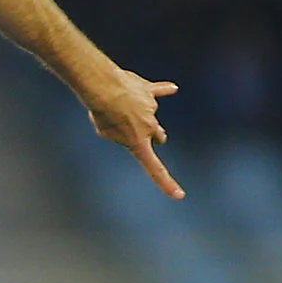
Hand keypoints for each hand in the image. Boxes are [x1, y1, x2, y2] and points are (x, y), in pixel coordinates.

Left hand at [81, 63, 182, 198]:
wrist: (104, 87)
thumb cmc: (102, 112)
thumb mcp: (106, 132)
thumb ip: (121, 135)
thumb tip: (130, 128)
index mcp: (138, 142)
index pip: (154, 169)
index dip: (166, 184)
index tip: (179, 195)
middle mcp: (150, 127)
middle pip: (159, 136)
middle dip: (152, 136)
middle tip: (137, 130)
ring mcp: (151, 108)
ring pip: (151, 113)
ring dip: (140, 111)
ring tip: (120, 104)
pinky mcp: (148, 90)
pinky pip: (159, 90)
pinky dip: (164, 89)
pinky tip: (172, 89)